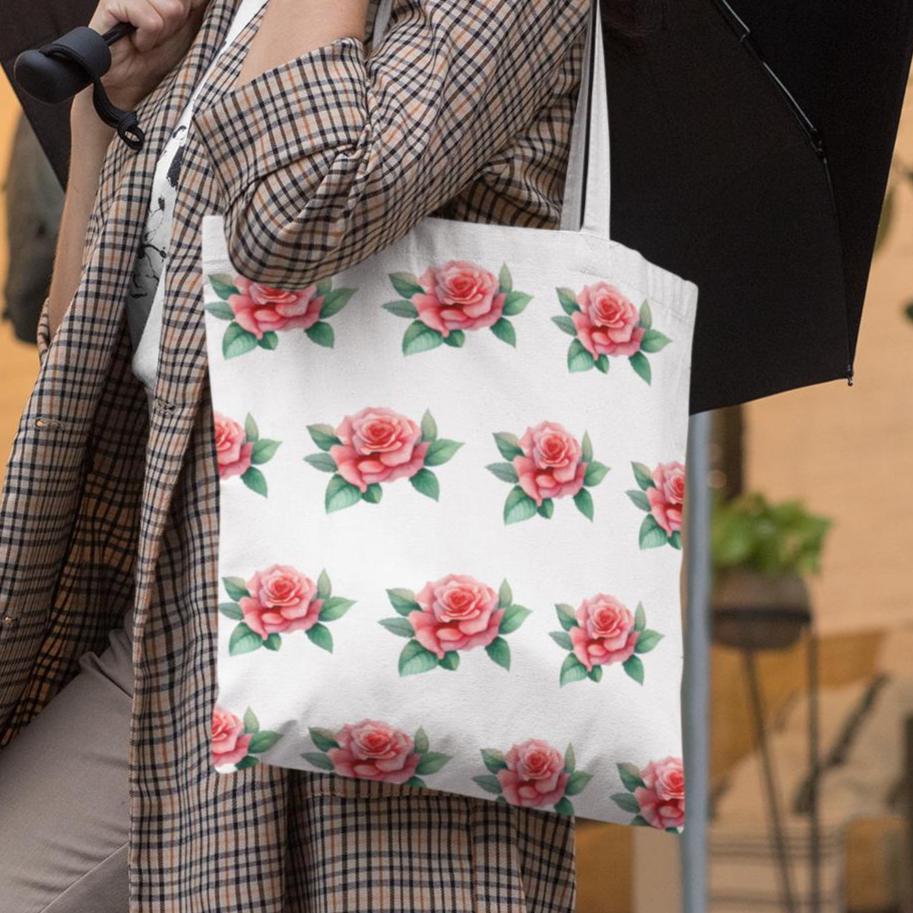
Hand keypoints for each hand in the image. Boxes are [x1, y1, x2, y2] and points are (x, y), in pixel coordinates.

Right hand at [88, 0, 209, 109]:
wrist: (129, 81)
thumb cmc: (156, 55)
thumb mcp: (187, 27)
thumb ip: (196, 5)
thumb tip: (211, 0)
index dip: (188, 13)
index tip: (175, 27)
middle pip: (182, 3)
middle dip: (176, 24)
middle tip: (158, 35)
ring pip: (171, 9)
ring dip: (162, 33)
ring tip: (147, 38)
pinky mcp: (112, 2)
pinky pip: (151, 22)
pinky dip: (147, 39)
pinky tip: (136, 42)